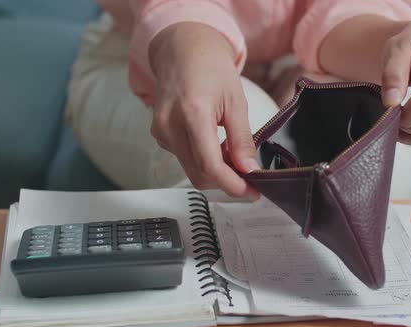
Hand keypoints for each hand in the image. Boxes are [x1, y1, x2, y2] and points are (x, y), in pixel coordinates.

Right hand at [149, 23, 259, 198]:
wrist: (183, 51)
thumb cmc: (210, 68)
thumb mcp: (236, 102)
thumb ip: (242, 139)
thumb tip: (249, 169)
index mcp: (192, 113)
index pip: (210, 166)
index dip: (233, 185)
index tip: (251, 192)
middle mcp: (170, 125)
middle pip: (199, 174)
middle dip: (226, 182)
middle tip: (248, 178)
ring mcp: (161, 131)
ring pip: (191, 169)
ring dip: (215, 170)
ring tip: (232, 153)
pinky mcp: (159, 135)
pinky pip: (183, 158)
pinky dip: (202, 160)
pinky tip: (214, 145)